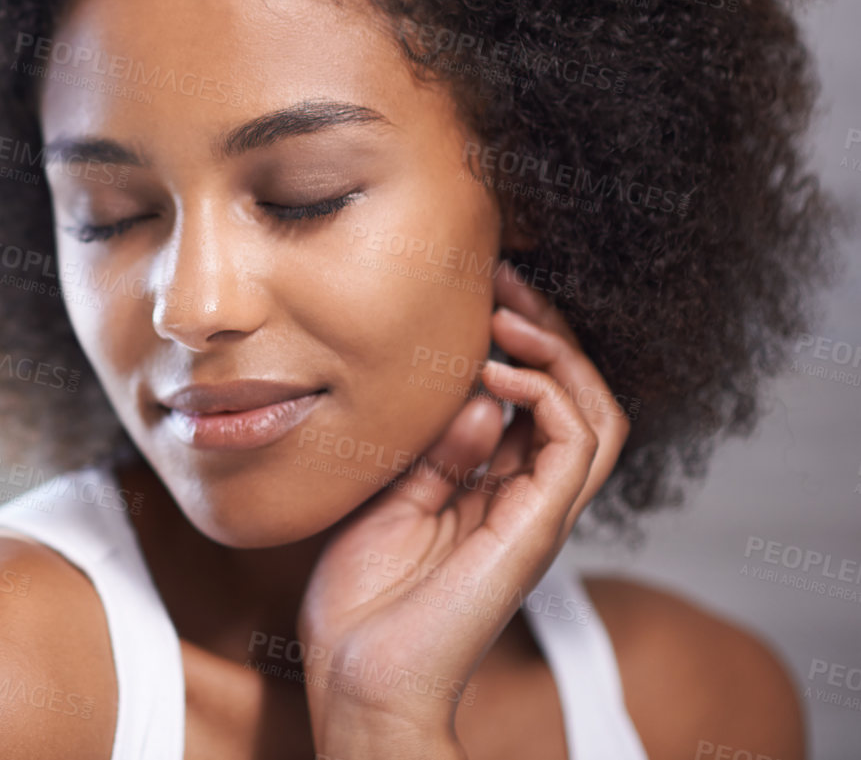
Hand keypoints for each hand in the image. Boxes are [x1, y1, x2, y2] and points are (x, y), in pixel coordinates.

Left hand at [297, 263, 631, 756]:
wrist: (359, 676)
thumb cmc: (362, 598)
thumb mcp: (389, 496)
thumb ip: (432, 447)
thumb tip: (470, 390)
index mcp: (493, 490)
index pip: (536, 401)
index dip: (519, 340)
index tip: (479, 288)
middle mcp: (527, 499)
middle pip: (578, 397)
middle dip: (548, 329)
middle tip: (504, 279)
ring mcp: (537, 515)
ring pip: (597, 414)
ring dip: (558, 351)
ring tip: (508, 313)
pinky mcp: (534, 529)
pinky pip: (576, 443)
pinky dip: (544, 392)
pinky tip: (493, 370)